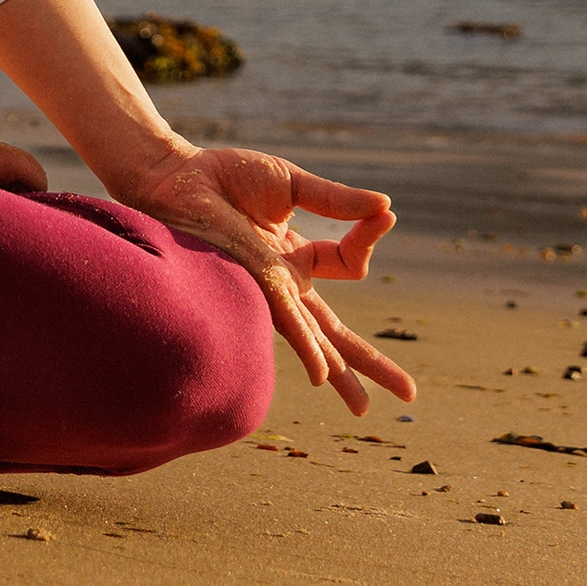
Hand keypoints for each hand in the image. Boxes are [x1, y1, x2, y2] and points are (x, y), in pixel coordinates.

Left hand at [118, 145, 416, 415]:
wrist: (177, 175)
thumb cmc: (225, 177)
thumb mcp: (293, 185)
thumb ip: (336, 201)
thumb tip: (386, 205)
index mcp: (297, 259)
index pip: (351, 264)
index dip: (371, 239)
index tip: (385, 216)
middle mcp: (285, 284)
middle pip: (337, 333)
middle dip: (371, 363)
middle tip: (409, 394)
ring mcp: (269, 289)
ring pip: (316, 340)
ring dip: (345, 374)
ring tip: (365, 409)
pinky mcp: (252, 283)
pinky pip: (287, 320)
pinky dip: (307, 347)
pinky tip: (323, 375)